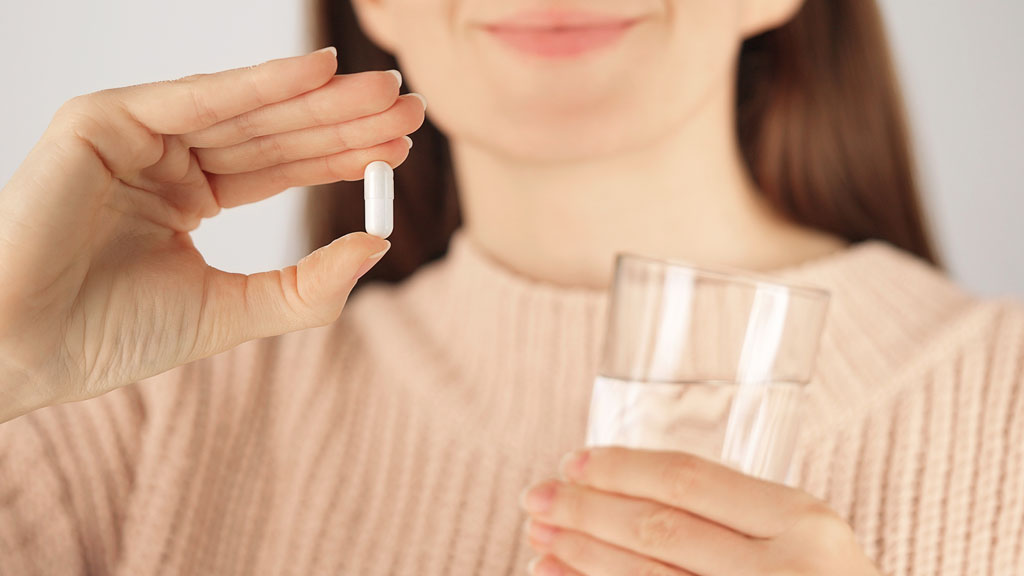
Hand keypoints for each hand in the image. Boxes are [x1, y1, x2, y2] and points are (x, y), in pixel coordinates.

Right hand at [0, 48, 424, 421]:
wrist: (26, 351)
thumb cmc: (111, 335)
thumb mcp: (231, 309)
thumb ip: (305, 285)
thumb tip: (378, 246)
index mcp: (189, 197)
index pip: (282, 165)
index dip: (341, 153)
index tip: (399, 146)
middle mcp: (167, 159)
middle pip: (274, 131)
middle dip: (344, 119)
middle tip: (410, 109)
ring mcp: (136, 135)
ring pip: (247, 111)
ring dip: (321, 98)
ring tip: (387, 92)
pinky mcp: (103, 118)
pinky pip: (198, 97)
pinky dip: (260, 82)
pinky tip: (321, 72)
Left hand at [520, 447, 880, 575]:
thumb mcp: (807, 539)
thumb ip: (741, 514)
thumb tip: (623, 491)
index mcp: (803, 520)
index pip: (690, 480)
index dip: (621, 467)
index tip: (574, 461)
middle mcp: (783, 568)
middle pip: (657, 527)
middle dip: (584, 509)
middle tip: (536, 496)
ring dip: (579, 556)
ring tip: (537, 537)